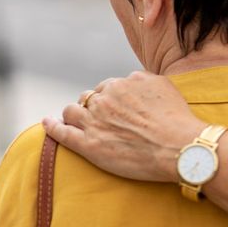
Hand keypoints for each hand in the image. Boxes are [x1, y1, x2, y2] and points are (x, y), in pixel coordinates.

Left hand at [43, 71, 204, 182]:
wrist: (179, 146)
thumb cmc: (177, 119)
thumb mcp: (164, 86)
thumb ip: (144, 80)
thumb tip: (134, 81)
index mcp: (123, 83)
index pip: (108, 86)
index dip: (111, 97)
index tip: (117, 107)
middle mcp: (105, 98)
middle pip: (89, 97)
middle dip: (93, 105)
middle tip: (103, 118)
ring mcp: (94, 121)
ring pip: (72, 111)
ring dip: (74, 114)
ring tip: (77, 122)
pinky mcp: (88, 144)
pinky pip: (62, 133)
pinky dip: (52, 127)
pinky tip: (47, 123)